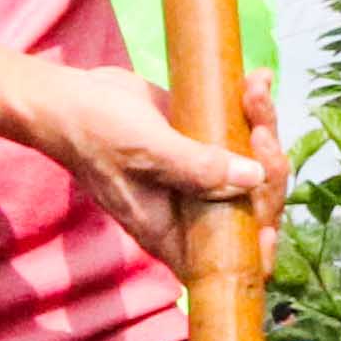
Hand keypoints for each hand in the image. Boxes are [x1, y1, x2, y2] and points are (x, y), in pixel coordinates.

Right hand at [10, 56, 290, 268]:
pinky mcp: (204, 144)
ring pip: (257, 167)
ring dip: (265, 127)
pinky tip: (256, 79)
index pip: (228, 261)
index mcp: (174, 232)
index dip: (258, 247)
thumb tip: (253, 177)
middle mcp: (193, 210)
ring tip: (253, 89)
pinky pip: (243, 135)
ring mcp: (201, 177)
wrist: (71, 97)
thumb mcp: (146, 151)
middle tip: (258, 129)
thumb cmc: (96, 132)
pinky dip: (255, 109)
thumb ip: (198, 169)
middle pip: (254, 207)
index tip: (266, 207)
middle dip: (269, 168)